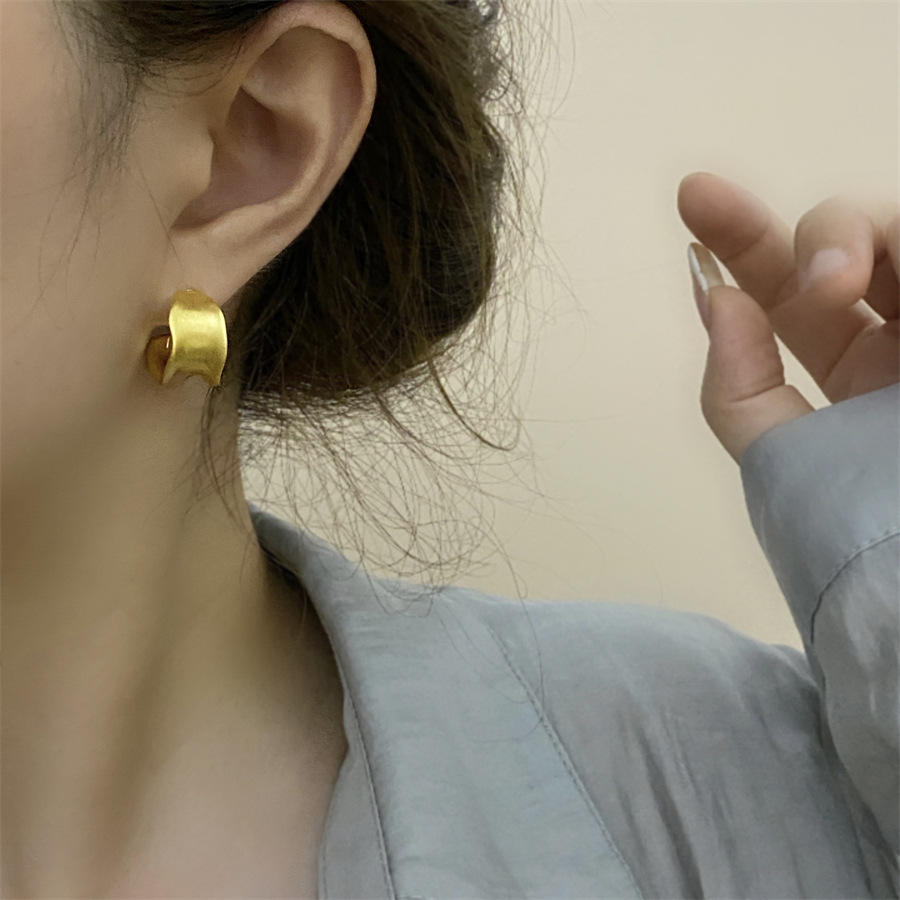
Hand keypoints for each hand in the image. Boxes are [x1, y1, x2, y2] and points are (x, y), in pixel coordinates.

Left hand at [676, 172, 898, 464]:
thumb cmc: (877, 538)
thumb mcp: (789, 470)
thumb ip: (738, 391)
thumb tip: (713, 298)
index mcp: (854, 369)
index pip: (787, 291)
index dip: (741, 238)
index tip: (694, 195)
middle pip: (854, 242)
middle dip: (824, 232)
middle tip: (821, 281)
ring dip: (873, 239)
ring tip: (847, 285)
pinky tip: (895, 279)